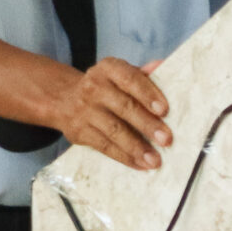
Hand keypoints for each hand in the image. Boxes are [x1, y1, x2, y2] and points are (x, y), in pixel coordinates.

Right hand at [48, 57, 173, 170]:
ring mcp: (84, 111)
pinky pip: (104, 147)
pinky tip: (140, 164)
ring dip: (136, 147)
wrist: (64, 98)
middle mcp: (94, 87)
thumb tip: (163, 65)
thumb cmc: (107, 86)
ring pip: (113, 131)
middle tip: (167, 139)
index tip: (164, 110)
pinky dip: (124, 157)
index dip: (147, 94)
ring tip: (155, 160)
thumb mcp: (121, 74)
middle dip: (147, 125)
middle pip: (124, 107)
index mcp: (108, 68)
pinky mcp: (78, 133)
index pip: (130, 79)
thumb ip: (143, 74)